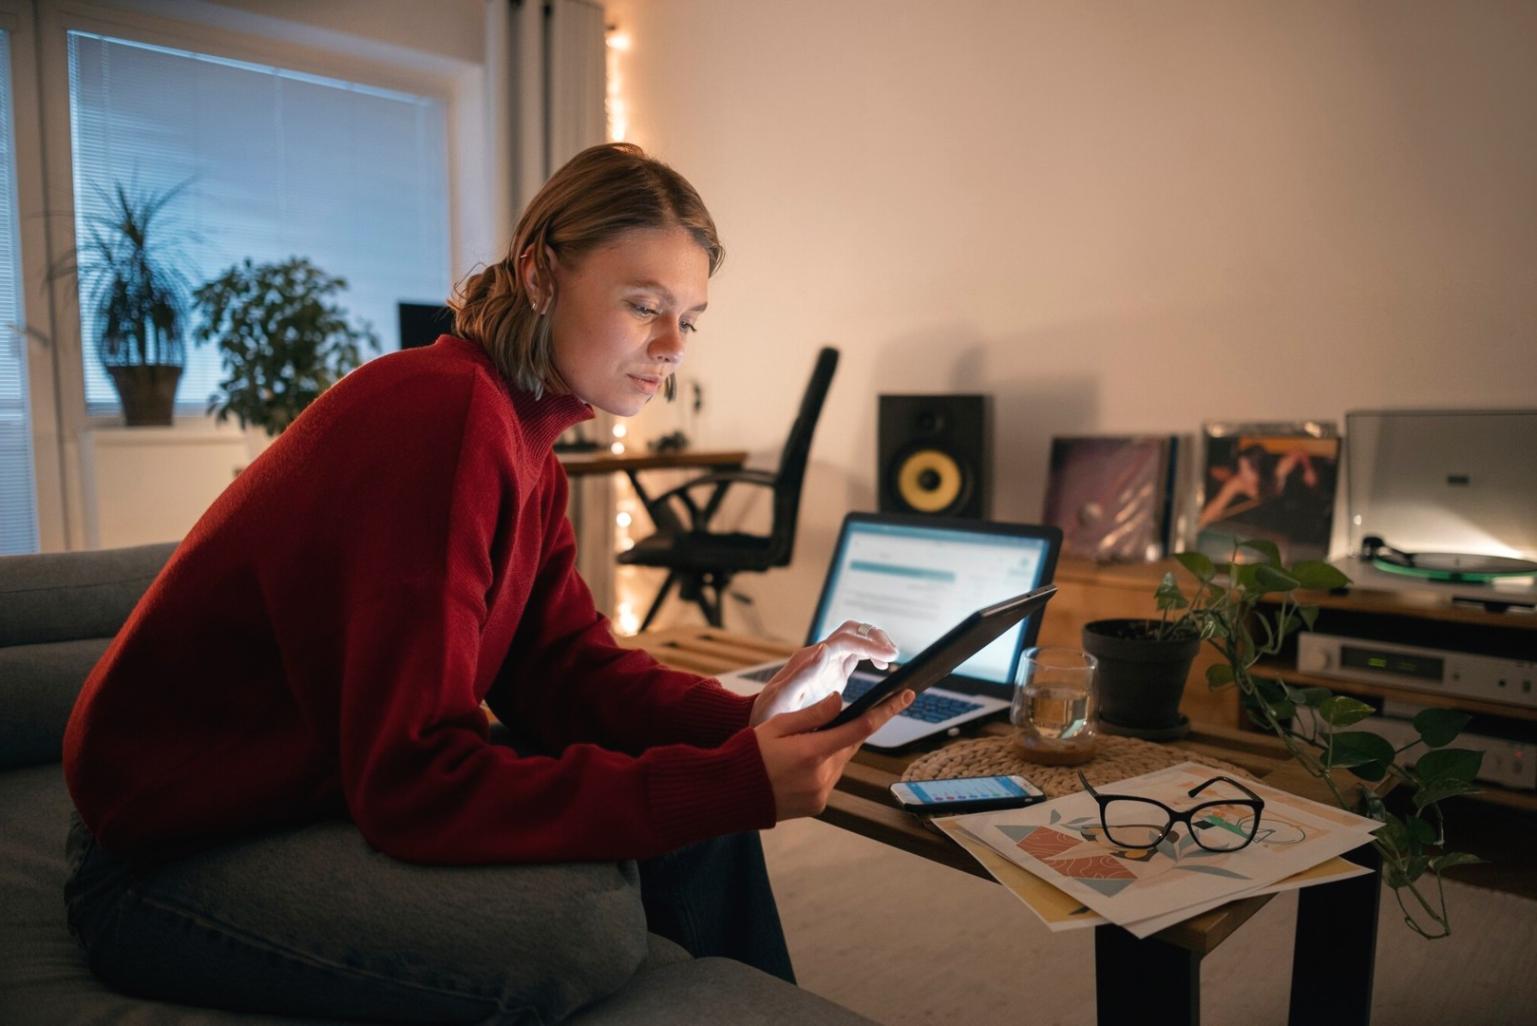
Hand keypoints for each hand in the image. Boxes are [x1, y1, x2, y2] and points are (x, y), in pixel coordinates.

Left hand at [749, 620, 898, 726]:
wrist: (763, 721)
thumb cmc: (768, 712)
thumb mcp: (780, 696)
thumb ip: (801, 674)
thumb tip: (823, 648)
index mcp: (810, 659)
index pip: (845, 640)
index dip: (869, 644)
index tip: (889, 656)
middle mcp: (820, 656)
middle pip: (852, 631)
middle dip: (875, 637)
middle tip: (894, 654)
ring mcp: (827, 663)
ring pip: (856, 639)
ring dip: (875, 643)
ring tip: (892, 658)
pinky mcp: (833, 672)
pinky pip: (855, 655)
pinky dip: (872, 655)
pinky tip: (882, 667)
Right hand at [754, 688, 915, 819]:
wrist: (729, 794)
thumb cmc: (748, 754)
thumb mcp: (777, 725)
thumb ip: (813, 714)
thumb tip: (840, 701)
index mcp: (812, 752)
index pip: (860, 727)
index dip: (886, 710)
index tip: (905, 696)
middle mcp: (822, 777)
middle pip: (851, 745)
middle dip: (848, 730)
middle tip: (832, 721)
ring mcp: (821, 794)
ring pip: (841, 762)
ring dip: (834, 749)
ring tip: (804, 745)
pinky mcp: (818, 806)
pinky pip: (831, 779)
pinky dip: (825, 767)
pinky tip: (801, 764)